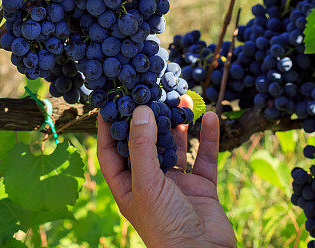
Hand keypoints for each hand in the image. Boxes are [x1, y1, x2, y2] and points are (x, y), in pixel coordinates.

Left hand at [97, 101, 235, 247]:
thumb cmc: (165, 227)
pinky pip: (204, 157)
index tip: (110, 99)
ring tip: (181, 97)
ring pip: (176, 146)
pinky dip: (207, 138)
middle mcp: (149, 182)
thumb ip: (142, 146)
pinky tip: (209, 116)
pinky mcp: (201, 188)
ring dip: (178, 123)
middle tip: (151, 89)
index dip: (109, 126)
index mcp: (127, 186)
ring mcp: (176, 185)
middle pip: (146, 142)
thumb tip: (139, 110)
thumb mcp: (146, 184)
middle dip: (149, 117)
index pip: (110, 150)